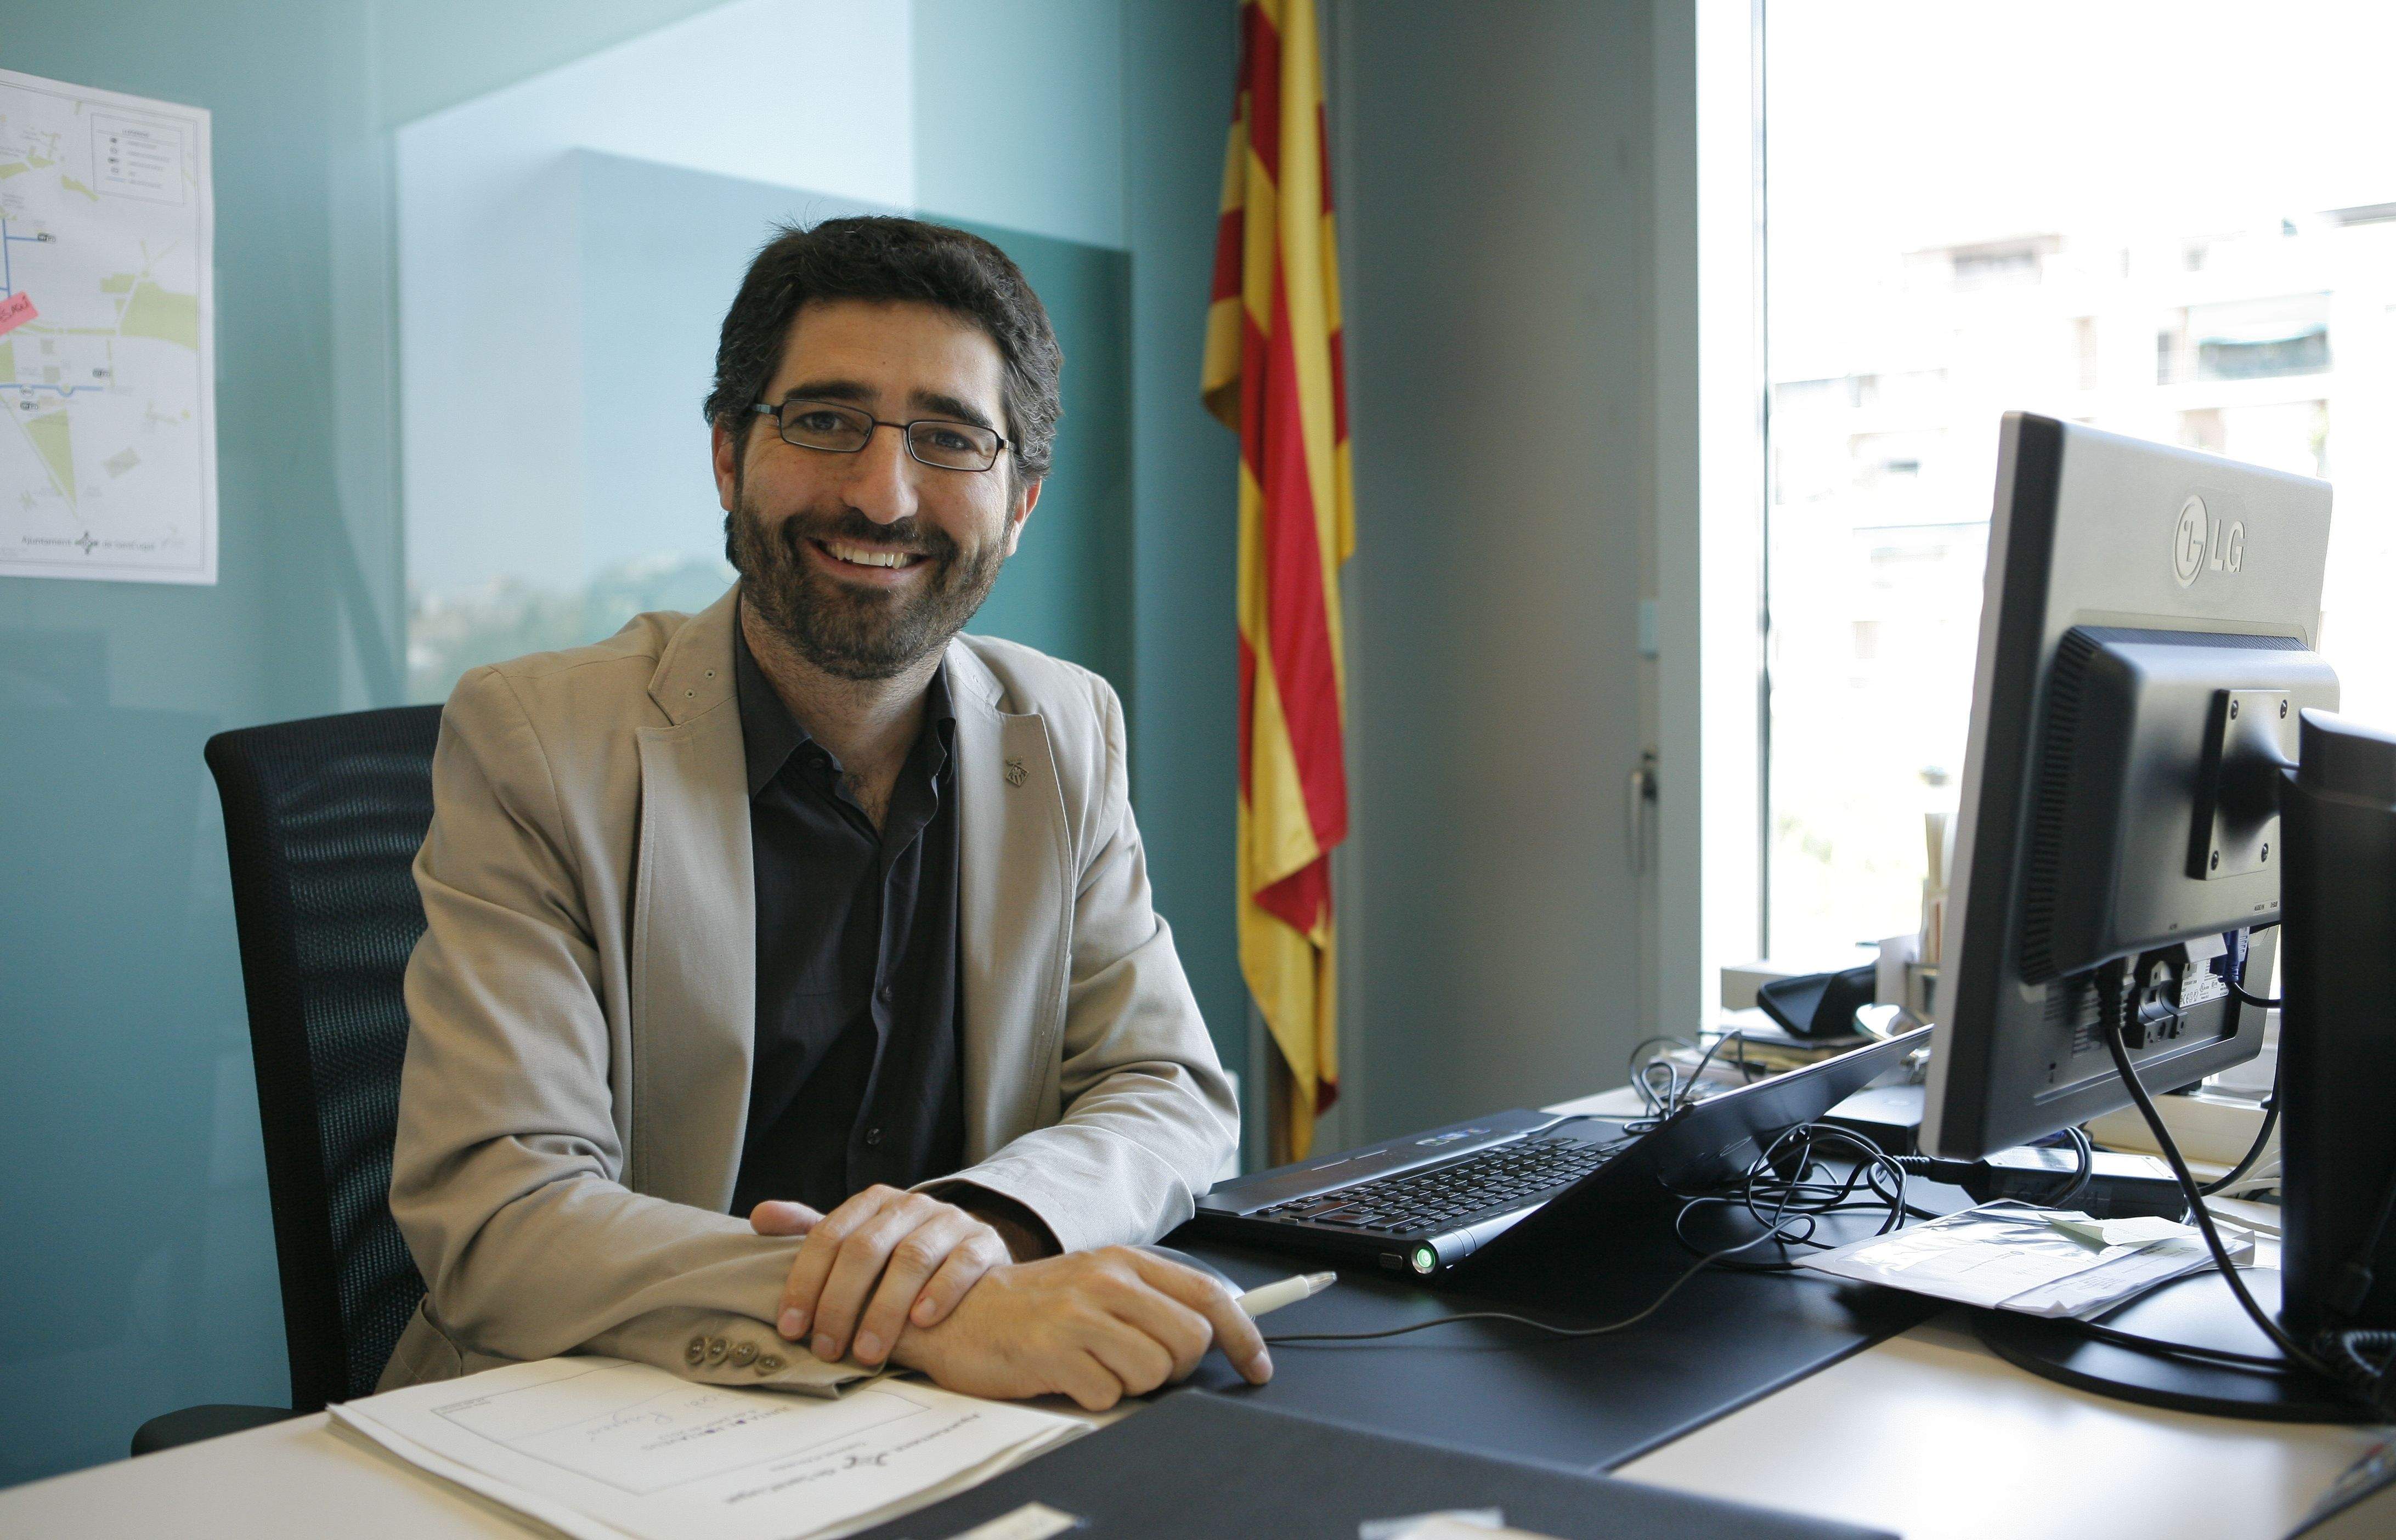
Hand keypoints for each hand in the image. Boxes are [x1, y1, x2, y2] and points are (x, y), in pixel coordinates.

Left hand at [750, 1186, 1011, 1367]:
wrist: (972, 1257)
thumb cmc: (902, 1259)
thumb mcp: (859, 1242)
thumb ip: (812, 1232)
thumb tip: (760, 1217)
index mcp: (873, 1202)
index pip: (828, 1236)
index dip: (805, 1282)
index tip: (791, 1328)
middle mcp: (911, 1205)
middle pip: (866, 1249)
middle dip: (840, 1303)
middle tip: (826, 1349)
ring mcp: (951, 1221)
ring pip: (912, 1258)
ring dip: (885, 1309)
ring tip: (867, 1352)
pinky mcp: (984, 1243)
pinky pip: (963, 1263)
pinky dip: (940, 1292)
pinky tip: (922, 1323)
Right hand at [887, 1246, 1273, 1410]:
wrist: (960, 1311)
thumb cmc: (1033, 1307)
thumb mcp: (1095, 1285)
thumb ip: (1149, 1301)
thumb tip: (1212, 1333)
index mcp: (1124, 1262)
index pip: (1207, 1295)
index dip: (1243, 1335)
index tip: (1258, 1366)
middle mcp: (1106, 1281)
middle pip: (1189, 1340)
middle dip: (1176, 1368)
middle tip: (1139, 1365)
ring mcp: (1079, 1316)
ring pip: (1153, 1372)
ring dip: (1131, 1384)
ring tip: (1095, 1366)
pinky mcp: (1054, 1353)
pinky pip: (1108, 1395)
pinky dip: (1094, 1397)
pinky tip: (1067, 1377)